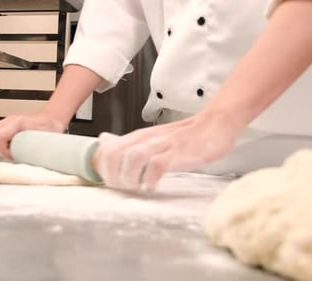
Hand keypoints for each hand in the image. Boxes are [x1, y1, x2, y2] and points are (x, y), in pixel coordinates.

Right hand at [0, 113, 66, 158]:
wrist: (52, 119)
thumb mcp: (46, 139)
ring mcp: (4, 122)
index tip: (10, 157)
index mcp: (18, 122)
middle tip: (4, 157)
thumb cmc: (51, 127)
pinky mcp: (2, 126)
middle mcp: (8, 121)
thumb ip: (36, 150)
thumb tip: (28, 164)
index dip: (1, 151)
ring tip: (1, 154)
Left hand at [93, 114, 239, 190]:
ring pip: (131, 158)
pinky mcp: (177, 152)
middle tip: (125, 188)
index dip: (103, 170)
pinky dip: (150, 179)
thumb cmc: (185, 137)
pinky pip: (156, 165)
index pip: (106, 151)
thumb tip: (108, 148)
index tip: (113, 183)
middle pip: (113, 155)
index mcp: (138, 138)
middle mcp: (145, 139)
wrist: (214, 124)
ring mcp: (161, 145)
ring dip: (129, 178)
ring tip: (137, 187)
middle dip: (113, 176)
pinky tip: (152, 186)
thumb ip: (133, 147)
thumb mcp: (154, 141)